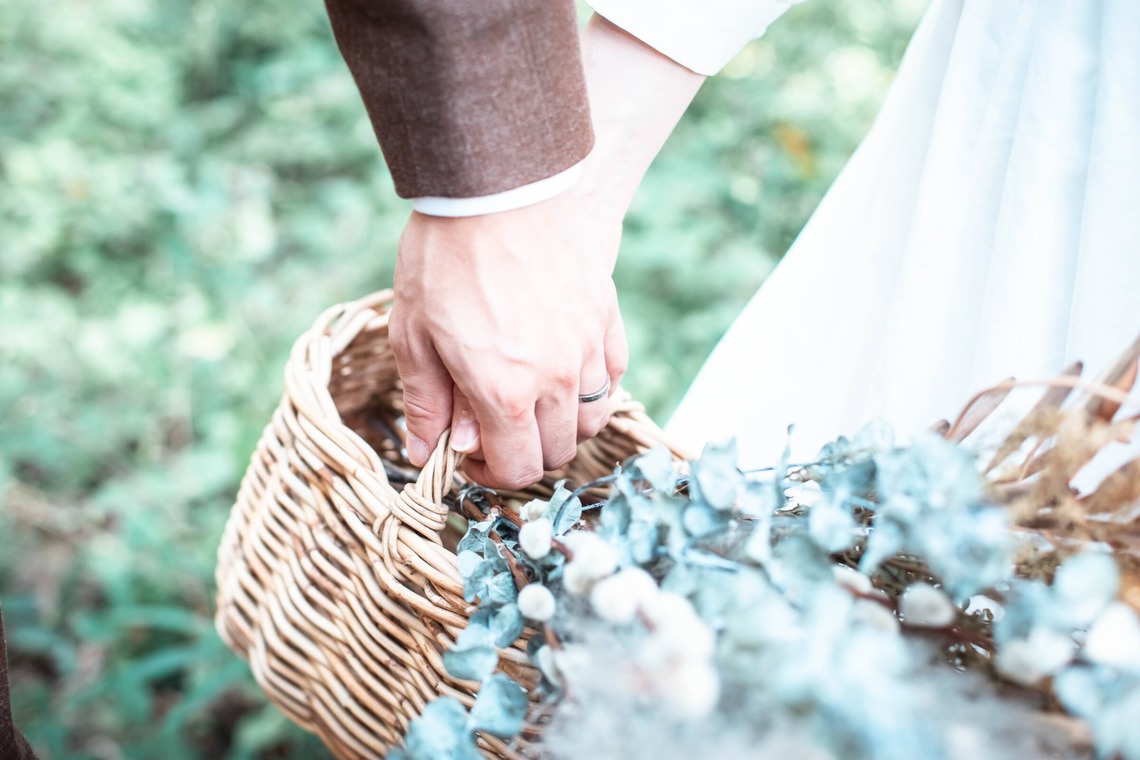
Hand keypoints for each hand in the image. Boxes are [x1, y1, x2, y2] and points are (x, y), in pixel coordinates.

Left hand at [390, 15, 705, 488]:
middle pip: (558, 450)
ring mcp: (587, 347)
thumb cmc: (444, 257)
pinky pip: (613, 373)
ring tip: (531, 399)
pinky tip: (564, 367)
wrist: (495, 185)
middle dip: (525, 450)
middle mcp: (555, 378)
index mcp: (503, 391)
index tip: (470, 455)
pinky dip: (592, 385)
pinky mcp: (605, 315)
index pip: (518, 468)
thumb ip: (426, 402)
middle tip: (494, 426)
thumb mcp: (413, 333)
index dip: (491, 475)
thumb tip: (425, 454)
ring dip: (562, 423)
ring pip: (592, 417)